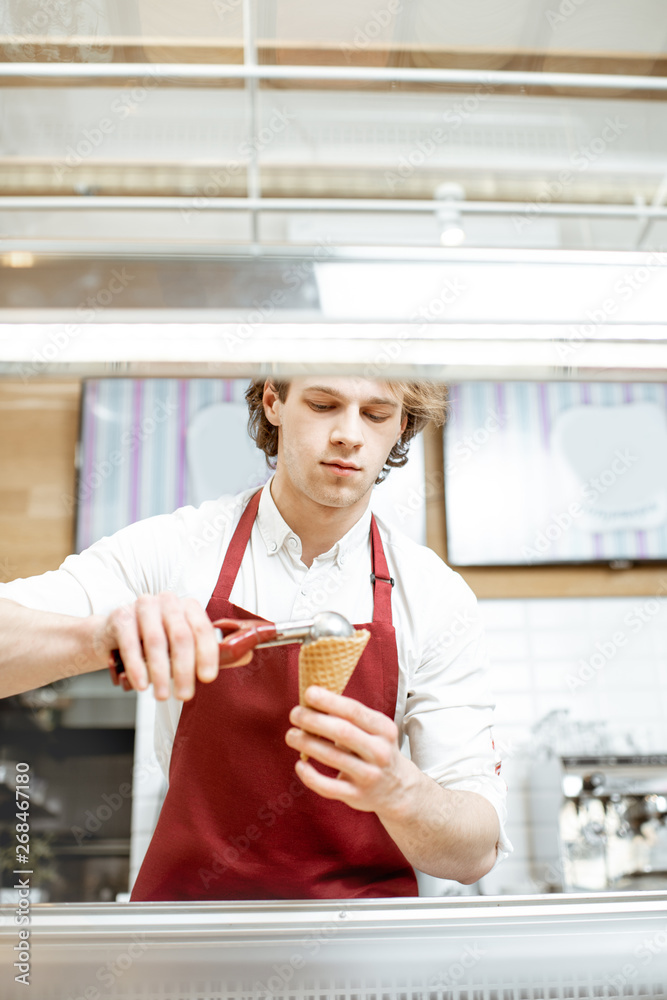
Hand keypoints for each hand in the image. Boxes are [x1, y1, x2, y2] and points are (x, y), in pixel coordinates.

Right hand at [99, 592, 251, 700]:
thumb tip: (247, 656)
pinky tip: (142, 685)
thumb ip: (210, 652)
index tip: (208, 678)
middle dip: (184, 670)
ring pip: (156, 642)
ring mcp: (143, 606)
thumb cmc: (154, 641)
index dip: (207, 655)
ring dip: (161, 673)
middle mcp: (167, 601)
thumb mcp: (182, 646)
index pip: (202, 629)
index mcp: (188, 606)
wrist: (113, 635)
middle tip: (184, 695)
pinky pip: (131, 644)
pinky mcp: (121, 616)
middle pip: (181, 636)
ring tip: (162, 695)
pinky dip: (137, 668)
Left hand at [285, 685, 416, 819]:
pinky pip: (327, 787)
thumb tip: (312, 701)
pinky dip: (310, 776)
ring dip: (307, 744)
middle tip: (295, 714)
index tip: (309, 693)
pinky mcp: (356, 796)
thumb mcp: (374, 730)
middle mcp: (379, 751)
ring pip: (333, 757)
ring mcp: (369, 775)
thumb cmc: (376, 749)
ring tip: (291, 735)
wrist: (398, 788)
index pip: (354, 711)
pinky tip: (299, 765)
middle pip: (342, 732)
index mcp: (383, 729)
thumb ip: (349, 717)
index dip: (330, 701)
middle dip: (314, 720)